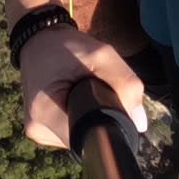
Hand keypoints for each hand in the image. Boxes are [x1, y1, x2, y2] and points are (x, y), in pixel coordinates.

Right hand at [17, 25, 147, 150]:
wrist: (38, 40)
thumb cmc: (65, 45)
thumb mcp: (99, 54)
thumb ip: (124, 83)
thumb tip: (139, 123)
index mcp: (45, 113)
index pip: (89, 136)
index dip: (108, 124)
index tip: (113, 104)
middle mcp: (38, 130)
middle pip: (85, 138)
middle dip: (100, 118)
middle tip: (98, 90)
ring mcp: (39, 133)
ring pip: (79, 136)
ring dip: (90, 118)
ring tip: (84, 92)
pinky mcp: (42, 131)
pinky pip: (71, 131)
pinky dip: (80, 117)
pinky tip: (77, 99)